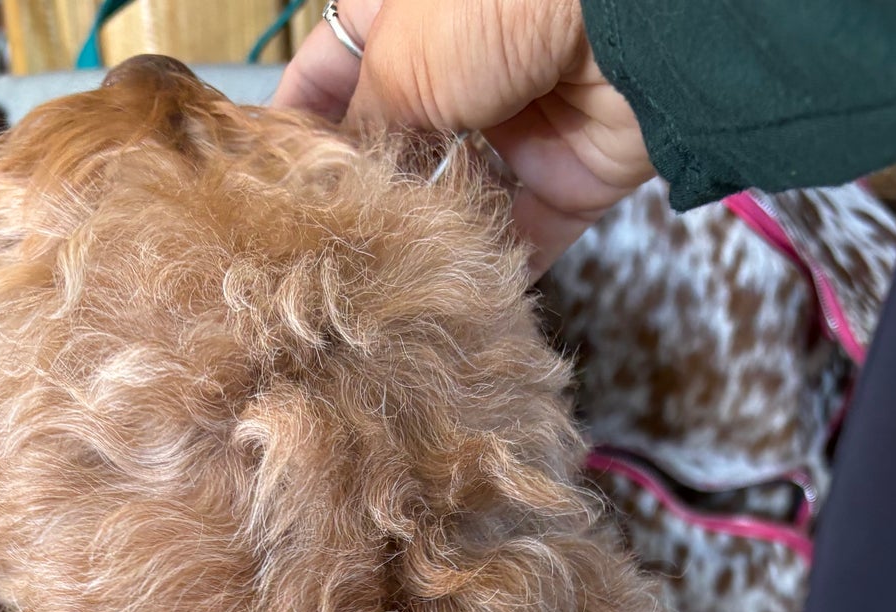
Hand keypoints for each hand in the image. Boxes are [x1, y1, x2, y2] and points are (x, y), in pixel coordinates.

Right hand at [272, 0, 654, 272]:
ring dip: (425, 237)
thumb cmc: (506, 2)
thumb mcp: (403, 60)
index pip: (332, 68)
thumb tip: (339, 179)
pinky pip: (525, 237)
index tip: (264, 178)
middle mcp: (462, 63)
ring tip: (378, 283)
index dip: (299, 120)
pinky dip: (495, 270)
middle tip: (317, 252)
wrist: (631, 19)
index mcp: (407, 10)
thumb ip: (362, 121)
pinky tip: (453, 298)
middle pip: (395, 141)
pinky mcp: (571, 175)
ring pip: (456, 195)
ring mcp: (518, 120)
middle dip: (363, 192)